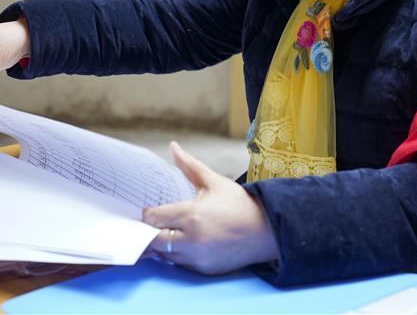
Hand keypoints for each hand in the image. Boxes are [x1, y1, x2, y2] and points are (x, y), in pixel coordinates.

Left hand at [141, 141, 279, 274]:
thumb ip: (189, 166)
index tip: (152, 210)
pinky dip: (179, 254)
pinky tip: (187, 242)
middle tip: (157, 223)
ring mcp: (198, 258)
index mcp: (192, 215)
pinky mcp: (204, 270)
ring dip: (164, 244)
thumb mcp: (214, 181)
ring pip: (165, 255)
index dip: (149, 213)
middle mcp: (192, 240)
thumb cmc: (240, 204)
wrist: (267, 230)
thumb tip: (173, 147)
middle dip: (151, 232)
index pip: (153, 218)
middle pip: (153, 241)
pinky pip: (180, 264)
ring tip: (173, 231)